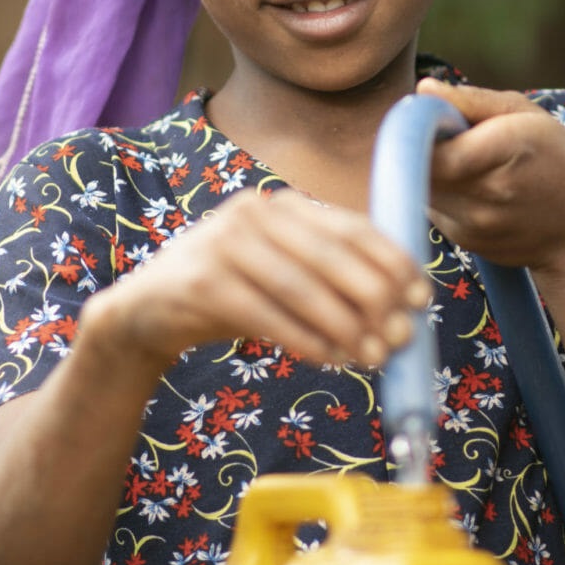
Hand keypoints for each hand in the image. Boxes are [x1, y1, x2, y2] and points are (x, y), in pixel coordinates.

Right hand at [82, 188, 428, 377]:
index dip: (391, 259)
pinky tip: (330, 359)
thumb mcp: (277, 272)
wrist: (144, 313)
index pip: (349, 225)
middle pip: (330, 256)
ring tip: (374, 356)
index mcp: (279, 205)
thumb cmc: (227, 295)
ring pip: (301, 288)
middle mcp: (252, 213)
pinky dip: (305, 339)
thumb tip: (399, 308)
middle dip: (375, 298)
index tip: (420, 293)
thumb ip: (327, 277)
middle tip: (403, 335)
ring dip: (345, 326)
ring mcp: (221, 244)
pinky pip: (267, 315)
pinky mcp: (201, 283)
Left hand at [416, 79, 564, 274]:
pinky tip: (472, 188)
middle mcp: (486, 192)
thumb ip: (473, 100)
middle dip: (420, 146)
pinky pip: (434, 208)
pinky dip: (441, 193)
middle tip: (445, 134)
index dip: (419, 128)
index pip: (431, 144)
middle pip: (419, 166)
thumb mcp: (528, 115)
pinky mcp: (465, 241)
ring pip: (421, 187)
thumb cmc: (558, 160)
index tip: (431, 116)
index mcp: (505, 150)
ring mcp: (474, 223)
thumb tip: (422, 89)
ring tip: (465, 160)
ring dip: (429, 170)